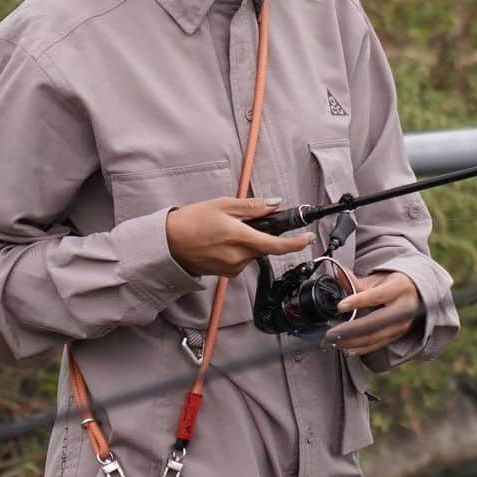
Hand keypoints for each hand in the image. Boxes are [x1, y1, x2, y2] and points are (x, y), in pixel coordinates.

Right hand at [166, 198, 312, 277]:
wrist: (168, 244)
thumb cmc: (191, 221)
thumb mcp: (222, 205)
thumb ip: (252, 207)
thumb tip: (275, 203)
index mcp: (240, 238)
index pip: (276, 245)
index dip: (296, 243)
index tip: (308, 237)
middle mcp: (238, 257)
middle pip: (263, 246)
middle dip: (259, 234)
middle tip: (241, 221)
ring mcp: (232, 267)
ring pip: (251, 253)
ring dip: (246, 242)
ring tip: (222, 231)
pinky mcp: (225, 273)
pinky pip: (240, 260)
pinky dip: (236, 250)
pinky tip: (219, 242)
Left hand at [324, 270, 423, 355]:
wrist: (418, 295)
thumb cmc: (395, 285)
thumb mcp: (379, 279)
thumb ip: (357, 281)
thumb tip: (339, 274)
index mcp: (399, 288)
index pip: (377, 296)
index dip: (358, 301)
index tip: (340, 306)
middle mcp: (404, 308)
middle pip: (376, 322)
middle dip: (352, 329)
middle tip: (332, 332)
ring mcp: (402, 324)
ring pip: (376, 336)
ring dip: (354, 342)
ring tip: (335, 341)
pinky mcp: (398, 335)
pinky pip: (379, 344)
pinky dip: (362, 348)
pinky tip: (347, 349)